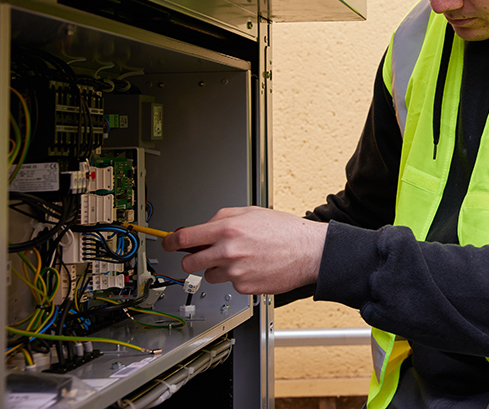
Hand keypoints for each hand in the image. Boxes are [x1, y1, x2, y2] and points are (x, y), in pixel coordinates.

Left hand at [162, 207, 327, 294]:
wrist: (309, 251)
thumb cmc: (285, 230)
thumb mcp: (251, 212)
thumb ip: (221, 218)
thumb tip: (200, 228)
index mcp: (227, 229)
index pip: (185, 238)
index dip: (171, 242)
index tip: (167, 243)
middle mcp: (228, 251)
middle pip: (190, 262)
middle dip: (193, 258)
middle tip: (203, 254)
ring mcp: (235, 272)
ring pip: (210, 274)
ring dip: (218, 268)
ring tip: (241, 258)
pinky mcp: (244, 287)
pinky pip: (230, 284)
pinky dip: (237, 277)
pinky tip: (253, 267)